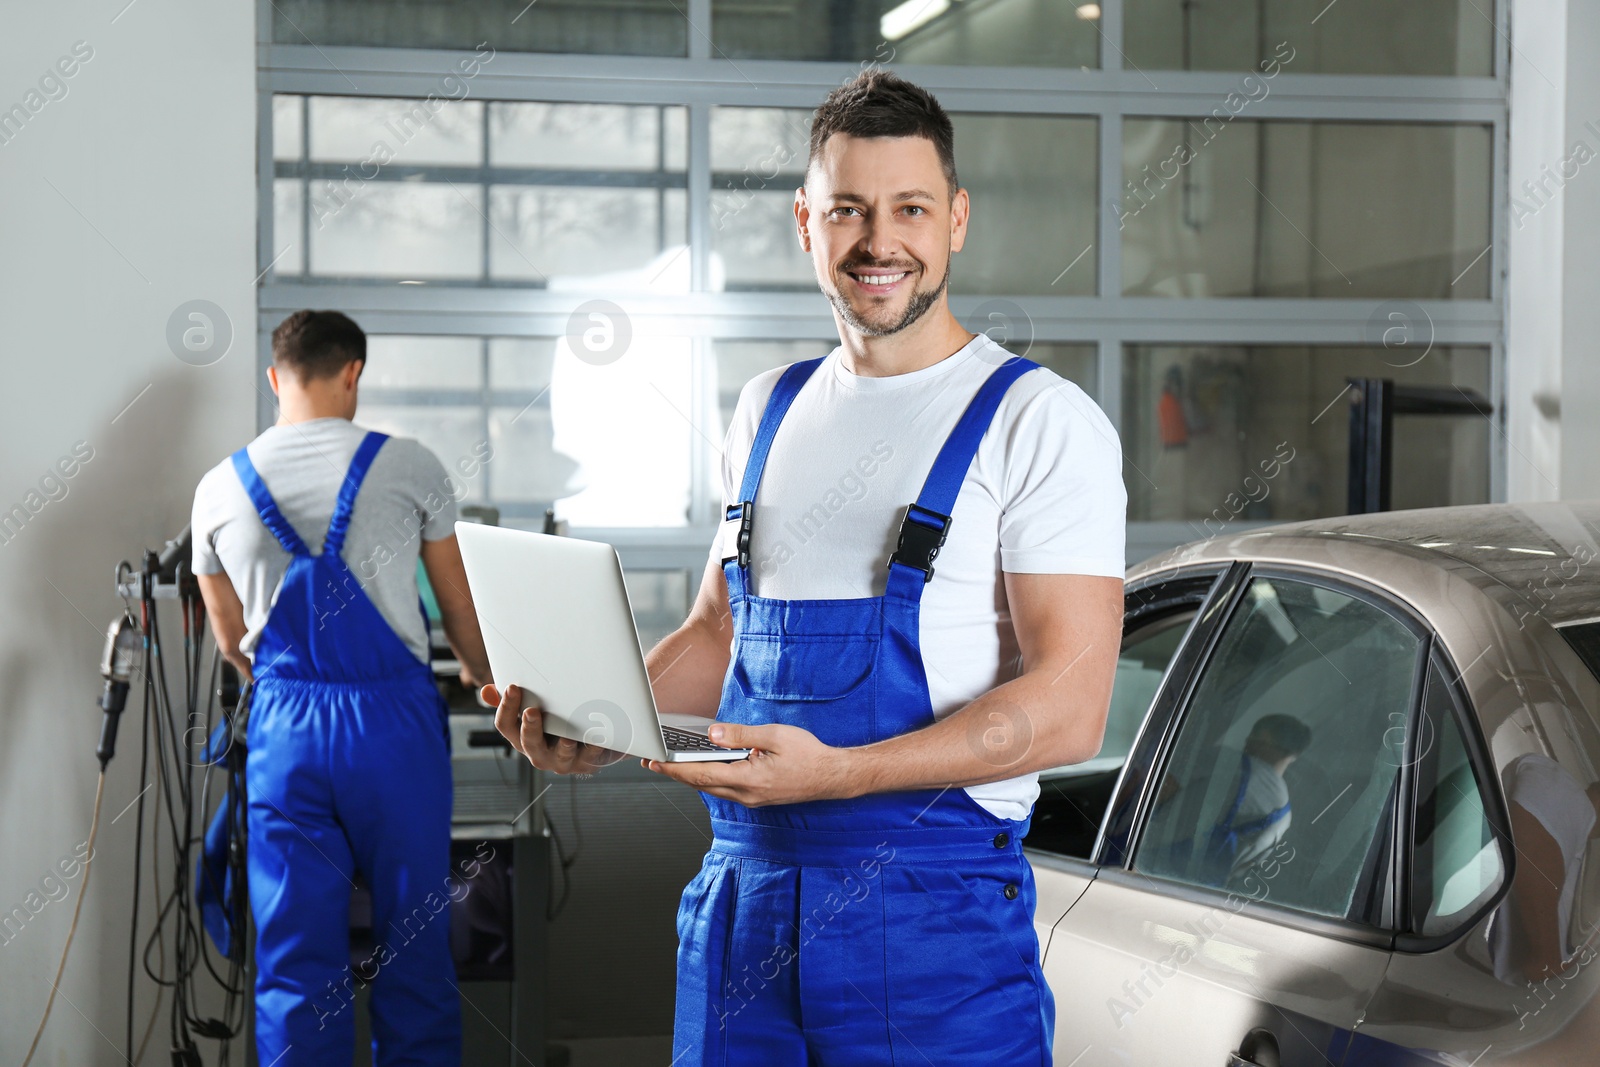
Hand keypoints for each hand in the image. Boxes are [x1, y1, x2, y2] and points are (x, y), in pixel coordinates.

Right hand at [483, 683, 627, 775]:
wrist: (591, 740)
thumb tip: (487, 691)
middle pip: (528, 743)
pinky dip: (594, 749)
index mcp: (521, 736)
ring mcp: (561, 760)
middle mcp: (538, 752)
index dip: (506, 708)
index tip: (512, 687)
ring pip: (559, 758)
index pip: (505, 725)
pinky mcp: (584, 763)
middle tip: (532, 711)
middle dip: (530, 728)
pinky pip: (590, 758)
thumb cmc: (556, 721)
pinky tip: (598, 740)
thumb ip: (514, 701)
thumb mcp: (534, 709)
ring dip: (563, 748)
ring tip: (568, 737)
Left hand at [644, 722, 855, 806]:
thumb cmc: (809, 755)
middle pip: (700, 784)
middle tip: (652, 761)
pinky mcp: (756, 797)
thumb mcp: (775, 736)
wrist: (832, 777)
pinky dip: (707, 778)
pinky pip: (724, 789)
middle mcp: (746, 795)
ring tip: (671, 763)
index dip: (674, 768)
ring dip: (689, 776)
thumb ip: (741, 735)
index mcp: (748, 779)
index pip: (700, 774)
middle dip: (674, 772)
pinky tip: (703, 768)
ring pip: (711, 788)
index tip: (654, 761)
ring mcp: (750, 799)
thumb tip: (712, 734)